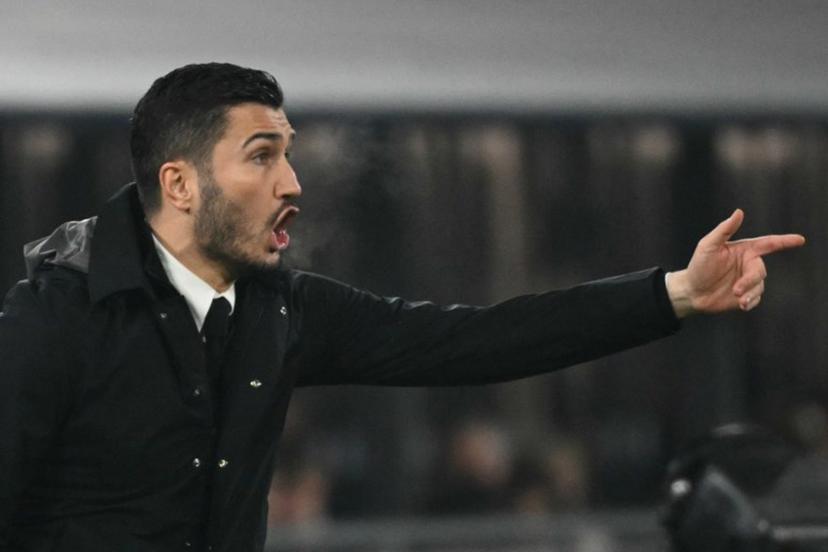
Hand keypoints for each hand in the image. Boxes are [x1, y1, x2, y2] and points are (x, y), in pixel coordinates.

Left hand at [666, 209, 804, 317]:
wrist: (691, 291)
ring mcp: (748, 281)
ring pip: (759, 287)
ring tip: (737, 297)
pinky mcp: (746, 296)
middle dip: (750, 280)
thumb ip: (724, 230)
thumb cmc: (698, 266)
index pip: (768, 244)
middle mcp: (749, 264)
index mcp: (744, 250)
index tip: (800, 240)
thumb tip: (739, 212)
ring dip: (749, 293)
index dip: (785, 241)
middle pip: (761, 271)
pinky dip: (750, 302)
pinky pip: (756, 299)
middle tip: (736, 290)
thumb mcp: (708, 245)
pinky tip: (741, 305)